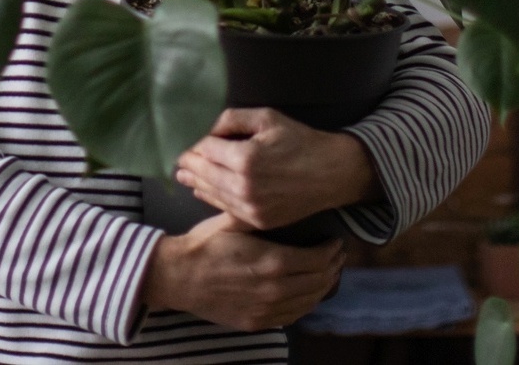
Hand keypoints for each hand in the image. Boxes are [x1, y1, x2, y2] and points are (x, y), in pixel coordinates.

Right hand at [141, 212, 345, 330]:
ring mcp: (267, 310)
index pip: (316, 260)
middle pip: (318, 282)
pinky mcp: (258, 322)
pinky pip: (292, 316)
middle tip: (338, 255)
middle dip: (332, 268)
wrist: (180, 277)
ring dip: (323, 287)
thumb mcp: (233, 220)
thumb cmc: (206, 244)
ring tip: (328, 273)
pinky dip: (306, 304)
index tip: (336, 241)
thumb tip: (279, 196)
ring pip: (308, 301)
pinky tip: (307, 294)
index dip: (331, 251)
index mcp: (272, 261)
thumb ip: (259, 212)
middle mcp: (275, 289)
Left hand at [175, 107, 380, 230]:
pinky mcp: (258, 221)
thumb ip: (232, 119)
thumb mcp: (266, 118)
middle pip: (204, 174)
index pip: (205, 150)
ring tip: (183, 175)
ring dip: (196, 183)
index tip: (180, 140)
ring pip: (213, 194)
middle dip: (189, 165)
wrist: (330, 173)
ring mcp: (251, 208)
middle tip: (176, 160)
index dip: (192, 144)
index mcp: (245, 159)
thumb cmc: (299, 140)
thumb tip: (206, 128)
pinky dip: (212, 198)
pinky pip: (227, 209)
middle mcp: (244, 187)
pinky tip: (203, 190)